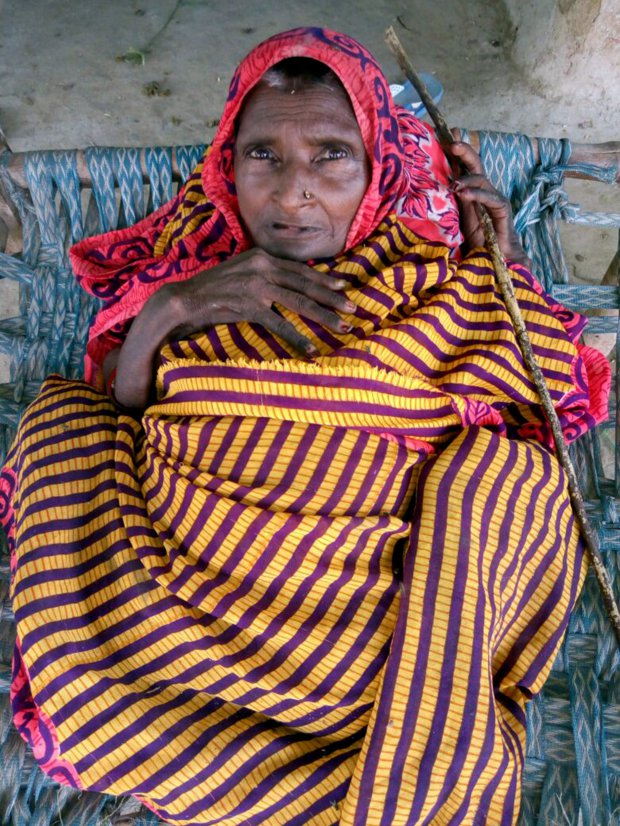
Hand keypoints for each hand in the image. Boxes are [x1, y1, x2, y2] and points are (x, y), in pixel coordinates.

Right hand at [163, 247, 355, 355]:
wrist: (184, 299)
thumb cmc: (213, 291)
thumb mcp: (242, 275)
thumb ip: (265, 277)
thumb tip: (289, 286)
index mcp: (262, 257)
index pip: (300, 269)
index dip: (324, 279)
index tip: (343, 286)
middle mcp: (262, 266)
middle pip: (306, 283)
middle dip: (332, 297)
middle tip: (352, 308)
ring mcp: (256, 285)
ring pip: (299, 302)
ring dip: (323, 316)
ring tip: (342, 326)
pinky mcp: (248, 305)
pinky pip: (278, 324)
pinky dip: (296, 337)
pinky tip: (310, 349)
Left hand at [447, 141, 529, 264]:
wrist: (496, 262)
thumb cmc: (475, 245)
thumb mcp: (455, 224)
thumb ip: (446, 210)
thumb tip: (421, 201)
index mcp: (470, 195)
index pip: (464, 168)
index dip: (456, 153)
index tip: (444, 137)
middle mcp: (483, 194)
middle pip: (474, 166)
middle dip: (464, 152)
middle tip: (451, 142)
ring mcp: (494, 200)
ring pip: (482, 179)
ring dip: (467, 177)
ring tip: (454, 183)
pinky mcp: (502, 210)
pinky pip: (490, 198)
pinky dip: (477, 194)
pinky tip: (464, 193)